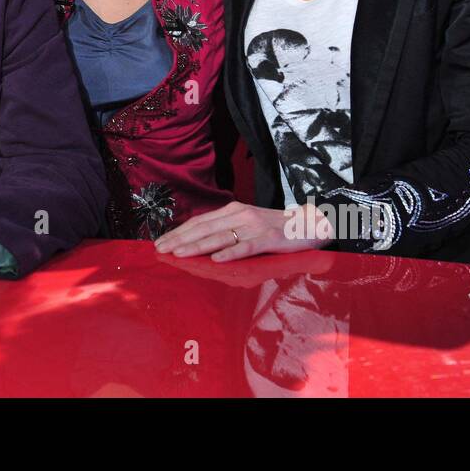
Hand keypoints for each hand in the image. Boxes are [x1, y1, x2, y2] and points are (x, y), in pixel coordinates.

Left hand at [153, 201, 333, 260]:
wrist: (309, 223)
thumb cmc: (274, 227)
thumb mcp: (247, 223)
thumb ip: (227, 229)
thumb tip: (199, 242)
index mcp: (233, 210)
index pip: (199, 221)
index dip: (179, 231)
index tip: (160, 242)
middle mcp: (240, 215)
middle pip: (204, 228)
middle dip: (180, 239)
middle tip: (160, 250)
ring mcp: (254, 226)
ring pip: (220, 237)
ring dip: (197, 246)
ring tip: (179, 254)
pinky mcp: (268, 238)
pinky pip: (246, 247)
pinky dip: (230, 253)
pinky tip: (216, 260)